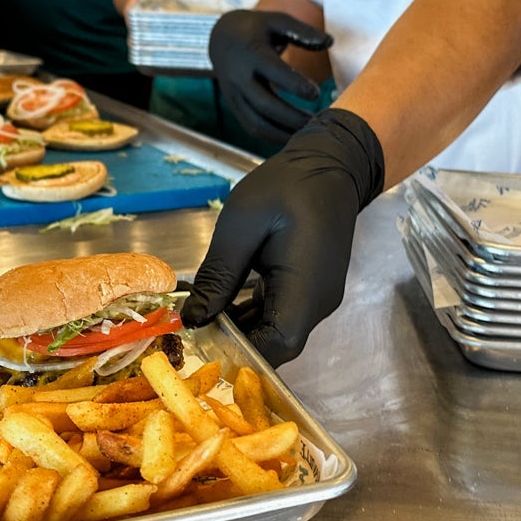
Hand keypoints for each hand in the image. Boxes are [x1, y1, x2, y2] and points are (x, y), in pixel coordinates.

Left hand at [182, 109, 384, 365]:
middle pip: (278, 345)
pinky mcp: (311, 291)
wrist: (328, 166)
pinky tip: (224, 305)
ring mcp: (317, 299)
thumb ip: (218, 276)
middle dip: (236, 345)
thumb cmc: (286, 187)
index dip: (241, 355)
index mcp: (306, 288)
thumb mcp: (242, 224)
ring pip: (279, 333)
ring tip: (202, 317)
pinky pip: (282, 316)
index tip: (201, 345)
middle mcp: (318, 304)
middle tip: (193, 331)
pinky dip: (254, 317)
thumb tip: (192, 319)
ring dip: (243, 332)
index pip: (278, 344)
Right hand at [208, 10, 332, 143]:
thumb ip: (302, 31)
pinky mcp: (235, 106)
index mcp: (252, 53)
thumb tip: (330, 41)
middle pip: (265, 104)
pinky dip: (274, 137)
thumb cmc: (256, 29)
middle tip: (318, 122)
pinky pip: (252, 127)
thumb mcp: (276, 21)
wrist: (221, 38)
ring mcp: (234, 95)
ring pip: (257, 122)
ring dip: (284, 133)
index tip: (316, 93)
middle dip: (293, 117)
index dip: (296, 85)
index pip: (274, 72)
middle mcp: (240, 77)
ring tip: (310, 134)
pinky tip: (295, 137)